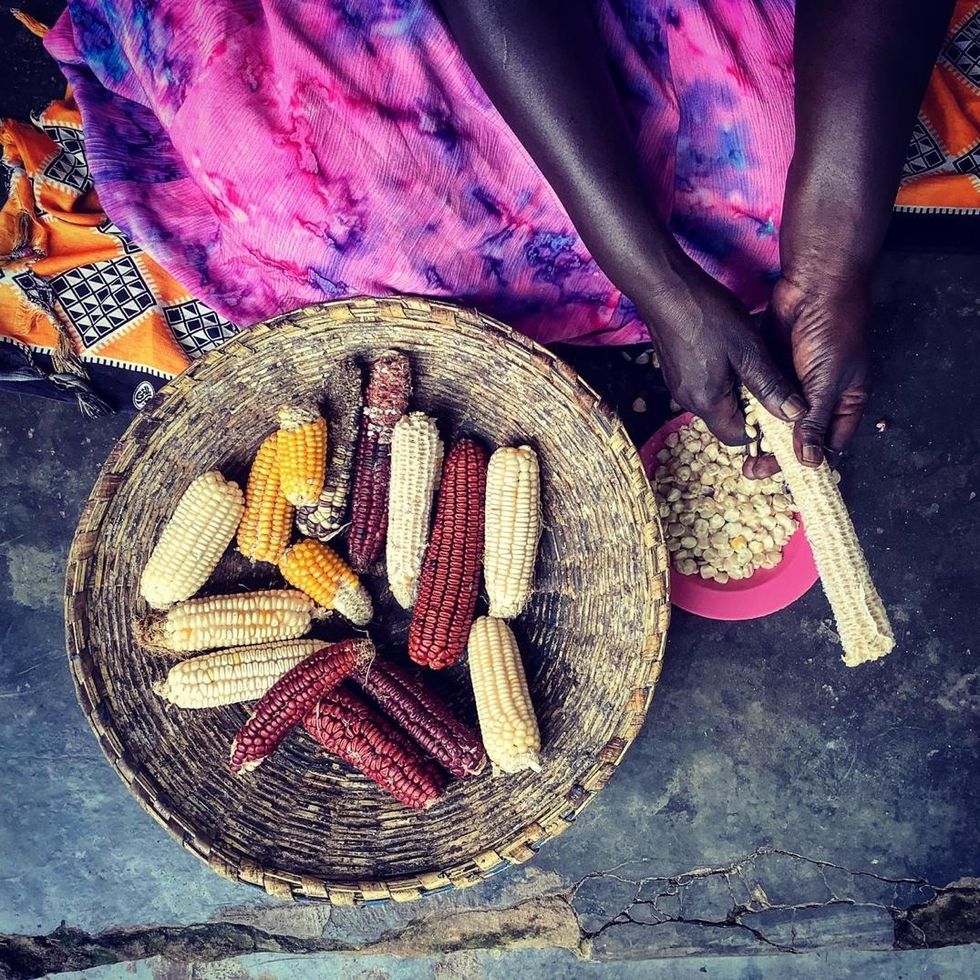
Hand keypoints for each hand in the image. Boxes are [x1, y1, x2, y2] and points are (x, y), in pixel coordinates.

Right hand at [638, 265, 805, 444]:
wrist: (665, 288)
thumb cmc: (706, 315)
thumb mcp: (748, 349)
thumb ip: (771, 385)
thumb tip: (795, 414)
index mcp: (707, 402)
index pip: (737, 437)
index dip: (759, 428)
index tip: (776, 406)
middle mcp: (688, 400)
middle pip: (725, 419)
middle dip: (749, 406)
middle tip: (768, 378)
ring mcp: (678, 385)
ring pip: (714, 400)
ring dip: (735, 389)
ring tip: (749, 361)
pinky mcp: (674, 370)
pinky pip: (702, 385)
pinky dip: (720, 376)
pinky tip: (728, 351)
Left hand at [743, 271, 870, 478]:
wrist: (816, 285)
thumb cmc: (834, 330)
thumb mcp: (828, 382)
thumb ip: (815, 421)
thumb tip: (809, 462)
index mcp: (847, 400)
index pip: (830, 442)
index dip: (809, 460)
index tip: (784, 476)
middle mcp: (822, 394)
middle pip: (798, 434)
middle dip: (777, 452)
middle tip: (752, 468)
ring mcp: (796, 380)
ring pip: (777, 418)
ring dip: (761, 434)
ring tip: (741, 454)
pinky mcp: (774, 367)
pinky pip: (762, 396)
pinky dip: (752, 410)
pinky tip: (737, 424)